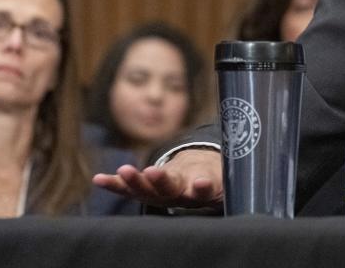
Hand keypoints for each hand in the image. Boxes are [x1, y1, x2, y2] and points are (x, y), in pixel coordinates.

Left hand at [92, 149, 223, 209]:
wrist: (197, 186)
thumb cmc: (211, 175)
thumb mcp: (219, 174)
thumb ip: (218, 172)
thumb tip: (246, 149)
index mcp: (201, 189)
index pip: (203, 189)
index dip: (201, 186)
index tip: (199, 183)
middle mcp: (179, 195)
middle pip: (170, 190)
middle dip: (161, 181)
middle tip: (153, 172)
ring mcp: (160, 196)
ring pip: (147, 191)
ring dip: (135, 181)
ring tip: (125, 171)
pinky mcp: (145, 193)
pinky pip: (127, 190)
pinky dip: (113, 185)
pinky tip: (99, 179)